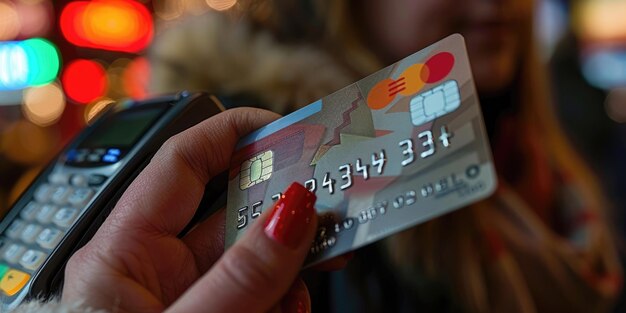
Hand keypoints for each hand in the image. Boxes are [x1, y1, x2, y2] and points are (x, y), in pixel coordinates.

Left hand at [62, 108, 325, 312]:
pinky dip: (285, 299)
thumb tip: (293, 214)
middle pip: (232, 213)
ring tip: (324, 267)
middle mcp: (158, 270)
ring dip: (293, 263)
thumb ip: (238, 276)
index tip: (287, 125)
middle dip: (283, 208)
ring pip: (255, 257)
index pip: (180, 163)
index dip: (232, 133)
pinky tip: (292, 307)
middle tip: (330, 200)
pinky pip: (261, 294)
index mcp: (124, 253)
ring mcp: (190, 298)